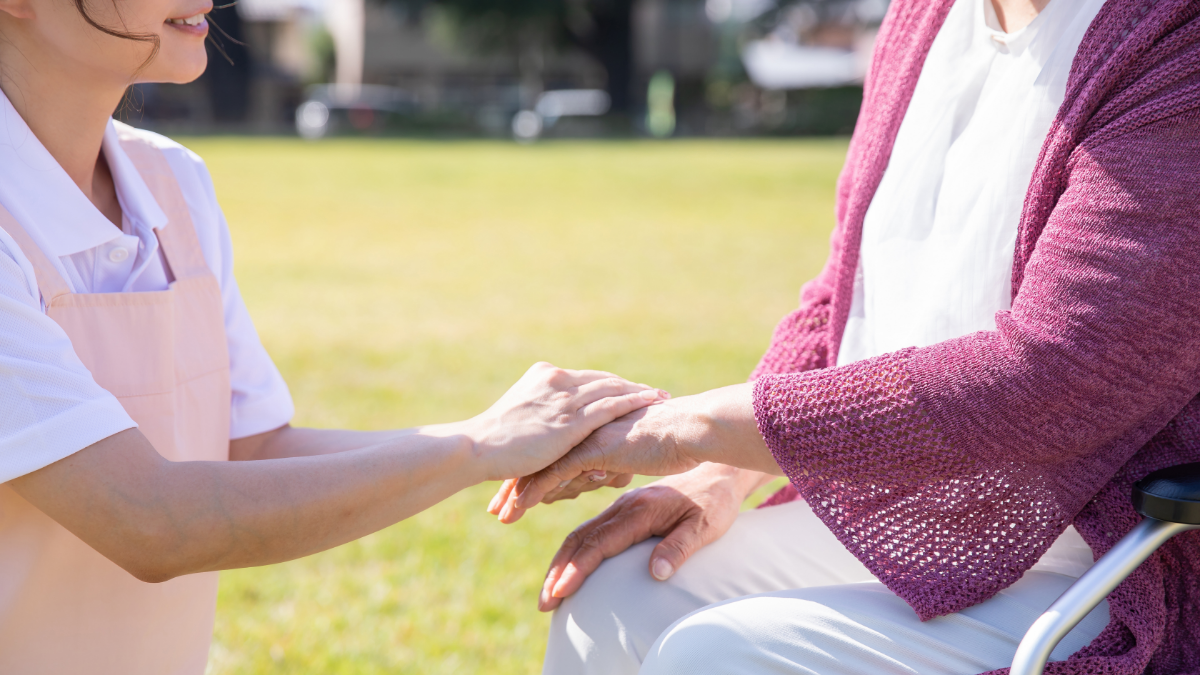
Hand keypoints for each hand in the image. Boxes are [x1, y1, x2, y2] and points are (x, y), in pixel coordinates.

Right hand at [464, 362, 668, 481]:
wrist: (477, 447)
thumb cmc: (492, 442)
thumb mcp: (518, 417)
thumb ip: (539, 414)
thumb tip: (550, 428)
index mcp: (544, 375)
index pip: (587, 378)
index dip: (611, 384)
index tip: (631, 389)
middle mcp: (557, 380)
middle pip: (604, 380)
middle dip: (631, 386)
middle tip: (655, 392)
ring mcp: (564, 398)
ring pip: (612, 389)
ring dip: (640, 392)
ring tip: (662, 397)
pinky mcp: (571, 419)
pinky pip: (611, 406)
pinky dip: (634, 402)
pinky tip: (652, 403)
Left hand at [498, 383, 777, 517]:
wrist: (692, 429)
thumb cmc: (674, 441)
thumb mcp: (633, 454)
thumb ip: (612, 460)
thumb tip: (601, 471)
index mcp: (590, 428)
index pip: (551, 450)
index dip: (531, 470)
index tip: (511, 490)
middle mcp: (582, 430)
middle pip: (539, 457)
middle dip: (515, 482)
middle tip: (495, 507)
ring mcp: (586, 437)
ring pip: (541, 465)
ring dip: (518, 491)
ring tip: (500, 514)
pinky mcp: (593, 448)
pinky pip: (555, 472)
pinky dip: (534, 491)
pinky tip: (518, 508)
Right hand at [534, 464, 774, 611]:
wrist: (719, 472)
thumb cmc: (714, 503)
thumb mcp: (705, 526)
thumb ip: (679, 547)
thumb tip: (656, 574)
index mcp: (641, 510)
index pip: (600, 543)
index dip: (577, 569)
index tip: (561, 592)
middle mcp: (625, 505)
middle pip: (581, 538)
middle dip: (559, 571)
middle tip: (544, 603)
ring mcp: (622, 506)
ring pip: (581, 533)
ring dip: (562, 562)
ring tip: (549, 592)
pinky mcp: (624, 509)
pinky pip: (591, 529)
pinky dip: (573, 550)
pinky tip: (568, 568)